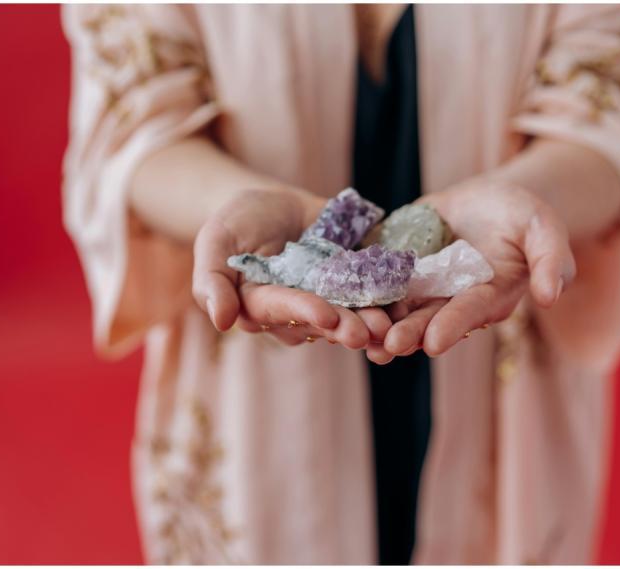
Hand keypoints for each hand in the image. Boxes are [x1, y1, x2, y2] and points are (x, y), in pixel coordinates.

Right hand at [192, 188, 390, 348]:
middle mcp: (296, 312)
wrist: (271, 204)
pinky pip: (371, 295)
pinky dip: (389, 302)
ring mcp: (326, 301)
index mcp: (260, 306)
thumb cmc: (235, 223)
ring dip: (371, 323)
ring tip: (390, 326)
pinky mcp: (351, 286)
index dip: (305, 311)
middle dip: (346, 327)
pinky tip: (407, 305)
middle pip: (321, 322)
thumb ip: (212, 281)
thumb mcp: (215, 242)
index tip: (327, 316)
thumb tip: (221, 321)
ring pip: (350, 317)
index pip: (282, 310)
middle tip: (370, 332)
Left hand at [373, 178, 575, 360]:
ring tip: (358, 339)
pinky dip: (360, 292)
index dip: (452, 326)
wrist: (488, 199)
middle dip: (409, 333)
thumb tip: (550, 296)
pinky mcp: (400, 268)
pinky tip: (338, 301)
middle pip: (428, 319)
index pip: (469, 313)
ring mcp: (423, 287)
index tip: (434, 343)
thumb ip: (551, 260)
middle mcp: (452, 300)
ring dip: (379, 326)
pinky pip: (377, 281)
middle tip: (387, 347)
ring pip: (399, 310)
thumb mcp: (543, 228)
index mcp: (488, 296)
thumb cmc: (523, 215)